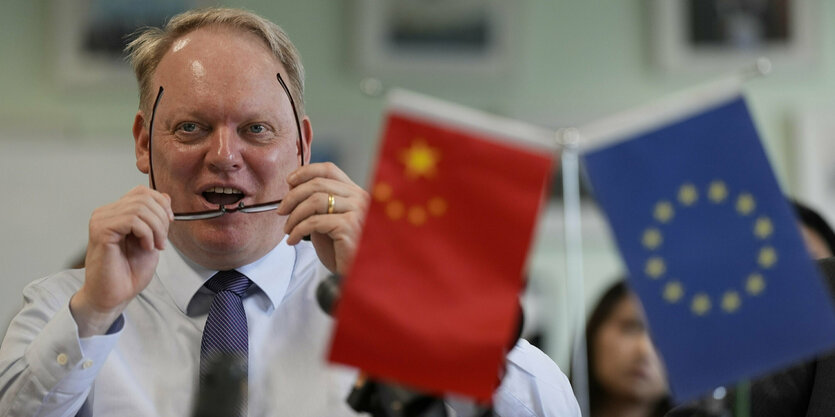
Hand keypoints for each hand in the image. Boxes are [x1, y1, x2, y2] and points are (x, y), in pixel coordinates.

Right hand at [70, 186, 172, 336]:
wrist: (114, 295)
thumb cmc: (128, 272)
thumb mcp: (152, 239)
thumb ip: (156, 218)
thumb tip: (165, 196)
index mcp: (116, 212)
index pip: (141, 191)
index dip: (161, 204)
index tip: (169, 223)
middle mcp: (106, 213)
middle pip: (143, 197)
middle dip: (161, 218)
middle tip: (162, 241)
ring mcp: (101, 220)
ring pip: (140, 207)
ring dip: (156, 228)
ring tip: (155, 245)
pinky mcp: (101, 230)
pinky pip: (132, 220)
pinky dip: (146, 234)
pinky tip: (146, 247)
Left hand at [278, 162, 368, 274]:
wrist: (357, 274)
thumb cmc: (342, 250)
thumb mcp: (328, 221)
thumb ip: (318, 204)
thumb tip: (292, 190)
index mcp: (355, 192)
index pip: (329, 169)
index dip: (305, 171)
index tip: (288, 182)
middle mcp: (359, 197)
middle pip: (318, 184)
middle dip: (293, 196)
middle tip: (281, 211)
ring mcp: (356, 211)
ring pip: (314, 201)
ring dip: (294, 215)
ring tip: (287, 230)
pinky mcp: (349, 226)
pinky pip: (314, 222)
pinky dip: (298, 230)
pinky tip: (293, 240)